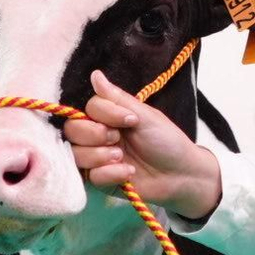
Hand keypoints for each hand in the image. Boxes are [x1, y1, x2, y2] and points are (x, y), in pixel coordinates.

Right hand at [62, 69, 222, 219]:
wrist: (181, 175)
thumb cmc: (167, 141)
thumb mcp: (145, 116)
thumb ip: (117, 98)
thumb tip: (95, 74)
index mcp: (110, 117)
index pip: (88, 108)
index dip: (104, 113)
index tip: (130, 120)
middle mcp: (99, 136)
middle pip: (73, 130)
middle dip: (95, 135)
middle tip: (118, 139)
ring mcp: (98, 159)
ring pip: (77, 154)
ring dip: (100, 155)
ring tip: (122, 157)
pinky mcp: (101, 180)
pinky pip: (90, 176)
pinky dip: (110, 174)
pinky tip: (129, 173)